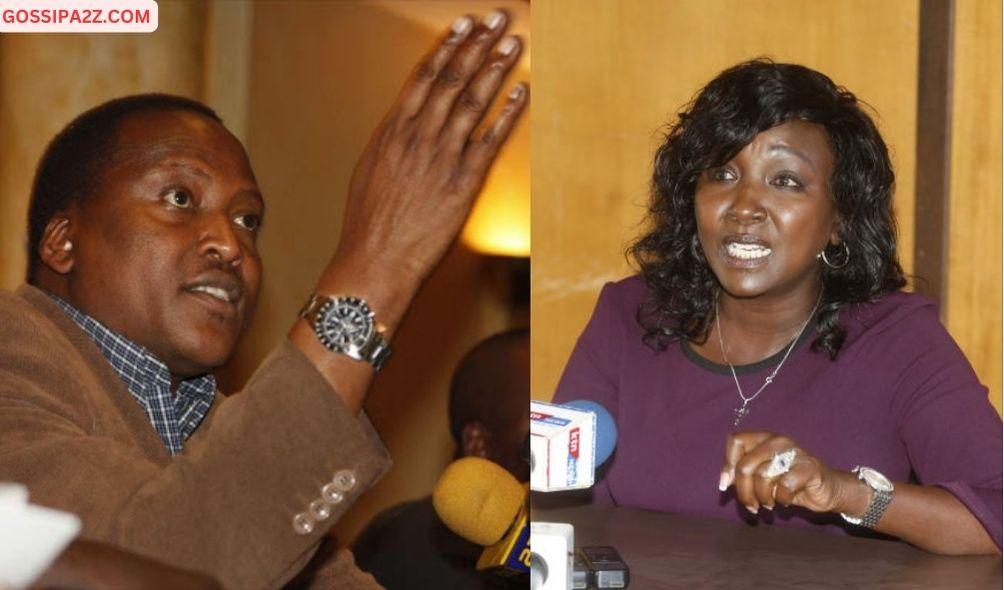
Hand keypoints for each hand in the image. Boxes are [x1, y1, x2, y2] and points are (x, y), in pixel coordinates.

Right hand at [333, 10, 526, 283]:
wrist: (375, 260)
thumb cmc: (369, 222)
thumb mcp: (369, 170)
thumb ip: (390, 142)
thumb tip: (401, 123)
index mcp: (392, 130)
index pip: (424, 78)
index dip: (447, 48)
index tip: (463, 26)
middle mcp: (417, 136)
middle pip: (452, 80)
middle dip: (477, 45)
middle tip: (496, 19)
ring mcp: (441, 157)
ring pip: (472, 102)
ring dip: (495, 69)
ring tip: (512, 44)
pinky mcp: (463, 181)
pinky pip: (490, 140)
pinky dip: (507, 114)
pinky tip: (520, 93)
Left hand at [719, 430, 865, 515]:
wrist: (826, 490)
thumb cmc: (789, 483)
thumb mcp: (761, 478)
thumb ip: (742, 474)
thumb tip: (724, 481)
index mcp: (764, 438)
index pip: (736, 440)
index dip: (728, 464)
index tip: (726, 484)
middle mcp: (778, 441)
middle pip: (746, 464)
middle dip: (743, 491)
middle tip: (750, 506)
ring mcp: (795, 452)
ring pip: (762, 476)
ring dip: (761, 498)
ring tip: (767, 505)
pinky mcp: (809, 468)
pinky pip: (784, 486)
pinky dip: (780, 499)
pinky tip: (784, 502)